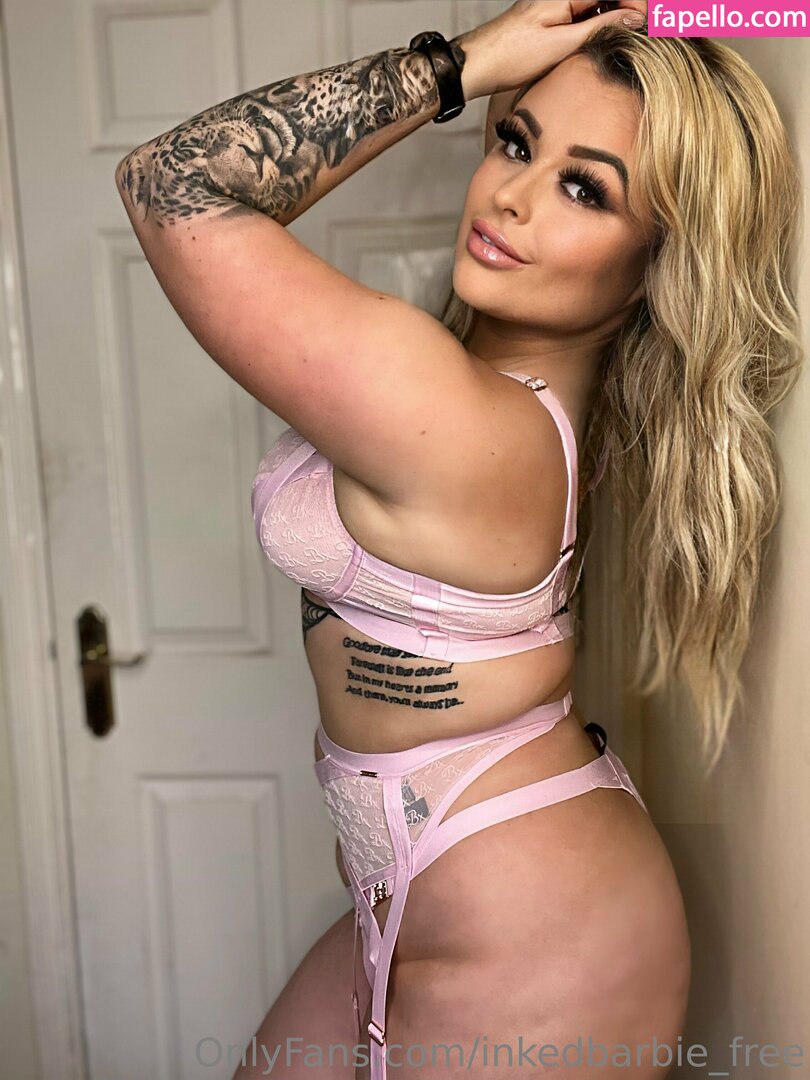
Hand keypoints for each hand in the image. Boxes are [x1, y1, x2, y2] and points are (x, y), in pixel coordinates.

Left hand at [455, 0, 646, 101]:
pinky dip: (601, 24)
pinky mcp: (553, 16)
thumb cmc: (512, 56)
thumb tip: (635, 19)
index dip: (638, 4)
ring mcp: (558, 3)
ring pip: (600, 4)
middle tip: (654, 31)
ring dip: (619, 17)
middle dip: (633, 9)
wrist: (477, 64)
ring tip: (636, 38)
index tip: (653, 23)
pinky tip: (608, 40)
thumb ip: (600, 28)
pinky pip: (586, 14)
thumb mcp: (561, 45)